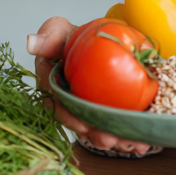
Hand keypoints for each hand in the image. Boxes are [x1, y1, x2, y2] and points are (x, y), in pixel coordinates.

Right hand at [27, 16, 152, 155]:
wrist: (99, 39)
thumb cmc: (74, 37)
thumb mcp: (59, 31)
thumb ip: (48, 36)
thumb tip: (31, 42)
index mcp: (53, 87)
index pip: (58, 105)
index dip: (70, 117)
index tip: (83, 125)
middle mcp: (70, 102)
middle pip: (81, 121)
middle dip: (95, 134)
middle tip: (109, 140)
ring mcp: (90, 107)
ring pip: (99, 127)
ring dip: (114, 138)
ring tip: (130, 143)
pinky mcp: (109, 109)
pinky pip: (118, 123)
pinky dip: (131, 134)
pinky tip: (144, 142)